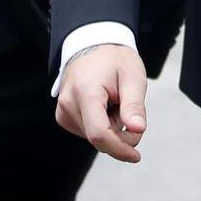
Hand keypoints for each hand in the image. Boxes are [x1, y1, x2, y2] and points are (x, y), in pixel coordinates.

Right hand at [54, 44, 148, 162]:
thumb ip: (135, 105)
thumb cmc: (114, 59)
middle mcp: (68, 103)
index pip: (99, 133)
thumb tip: (137, 130)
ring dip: (111, 127)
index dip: (119, 149)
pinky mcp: (63, 116)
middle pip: (99, 138)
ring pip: (95, 137)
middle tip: (127, 106)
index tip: (135, 156)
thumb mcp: (132, 76)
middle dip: (120, 133)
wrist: (93, 44)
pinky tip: (103, 104)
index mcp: (85, 92)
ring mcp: (63, 111)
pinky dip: (101, 124)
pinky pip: (88, 131)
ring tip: (113, 100)